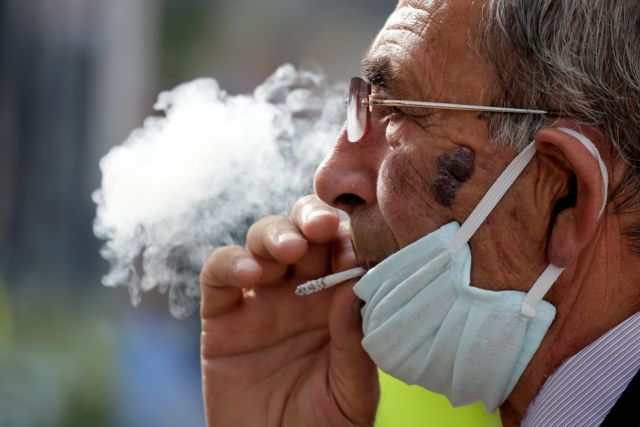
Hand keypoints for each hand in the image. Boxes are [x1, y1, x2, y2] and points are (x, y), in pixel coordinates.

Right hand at [200, 195, 378, 425]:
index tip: (357, 239)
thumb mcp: (353, 389)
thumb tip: (357, 282)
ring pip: (262, 241)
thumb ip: (354, 339)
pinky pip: (218, 276)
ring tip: (289, 250)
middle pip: (303, 232)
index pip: (344, 249)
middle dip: (311, 219)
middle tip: (321, 226)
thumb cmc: (325, 426)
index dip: (349, 236)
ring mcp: (260, 300)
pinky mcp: (221, 317)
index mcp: (338, 302)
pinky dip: (230, 265)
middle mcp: (300, 292)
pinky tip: (248, 275)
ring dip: (275, 234)